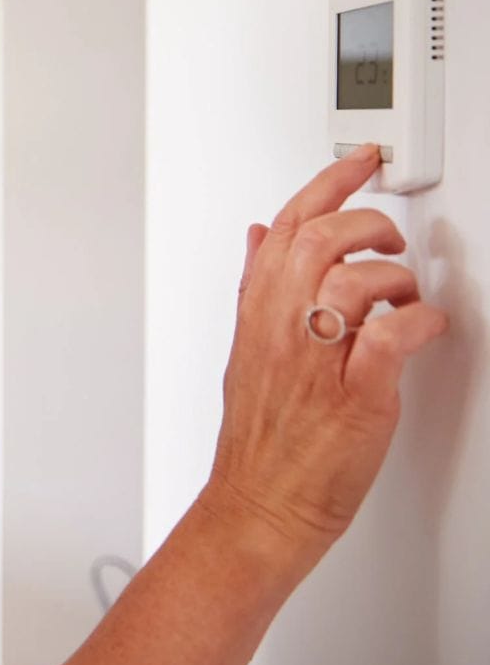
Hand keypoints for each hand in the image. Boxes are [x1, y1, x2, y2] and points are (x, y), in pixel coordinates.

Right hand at [203, 144, 446, 571]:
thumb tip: (259, 234)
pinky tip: (419, 326)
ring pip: (354, 280)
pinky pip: (389, 339)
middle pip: (322, 239)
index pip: (288, 225)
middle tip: (389, 237)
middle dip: (368, 223)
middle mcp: (283, 328)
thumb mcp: (244, 345)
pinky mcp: (355, 397)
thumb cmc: (258, 433)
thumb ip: (255, 284)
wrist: (260, 503)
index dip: (327, 183)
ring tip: (404, 294)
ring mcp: (317, 361)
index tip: (359, 161)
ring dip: (395, 278)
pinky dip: (416, 321)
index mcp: (258, 311)